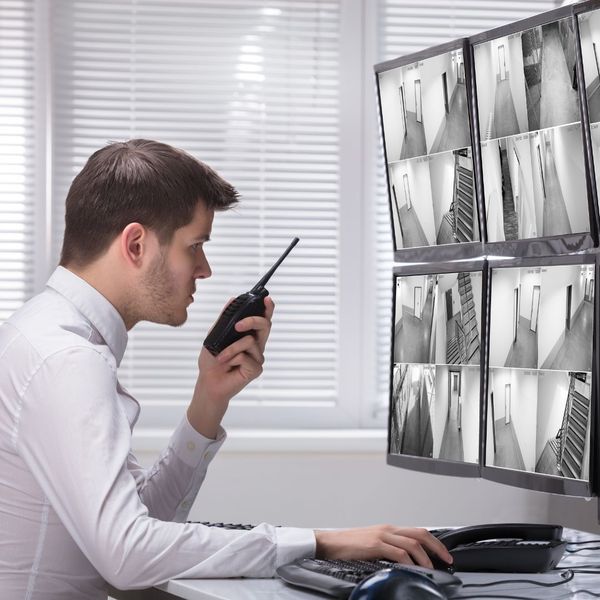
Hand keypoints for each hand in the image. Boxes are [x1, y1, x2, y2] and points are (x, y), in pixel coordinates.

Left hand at [187, 296, 274, 437]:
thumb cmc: (212, 361)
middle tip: (238, 325)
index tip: (267, 299)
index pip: (262, 320)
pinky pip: (245, 356)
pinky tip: (229, 367)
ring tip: (221, 358)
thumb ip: (224, 319)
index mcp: (249, 336)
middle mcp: (256, 345)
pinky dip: (232, 359)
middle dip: (252, 320)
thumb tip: (232, 300)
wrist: (208, 382)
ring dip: (231, 348)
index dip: (267, 309)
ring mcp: (257, 357)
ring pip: (250, 341)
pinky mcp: (256, 369)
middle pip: (265, 325)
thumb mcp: (215, 335)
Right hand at [314, 525, 452, 568]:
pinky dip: (410, 562)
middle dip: (437, 547)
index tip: (444, 554)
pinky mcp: (375, 545)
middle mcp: (388, 529)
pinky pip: (398, 553)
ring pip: (412, 543)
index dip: (434, 542)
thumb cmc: (349, 545)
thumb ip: (389, 549)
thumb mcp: (373, 544)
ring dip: (426, 558)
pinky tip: (414, 570)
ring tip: (432, 569)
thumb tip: (407, 561)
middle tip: (447, 559)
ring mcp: (382, 536)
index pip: (418, 531)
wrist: (330, 542)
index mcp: (389, 529)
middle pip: (420, 533)